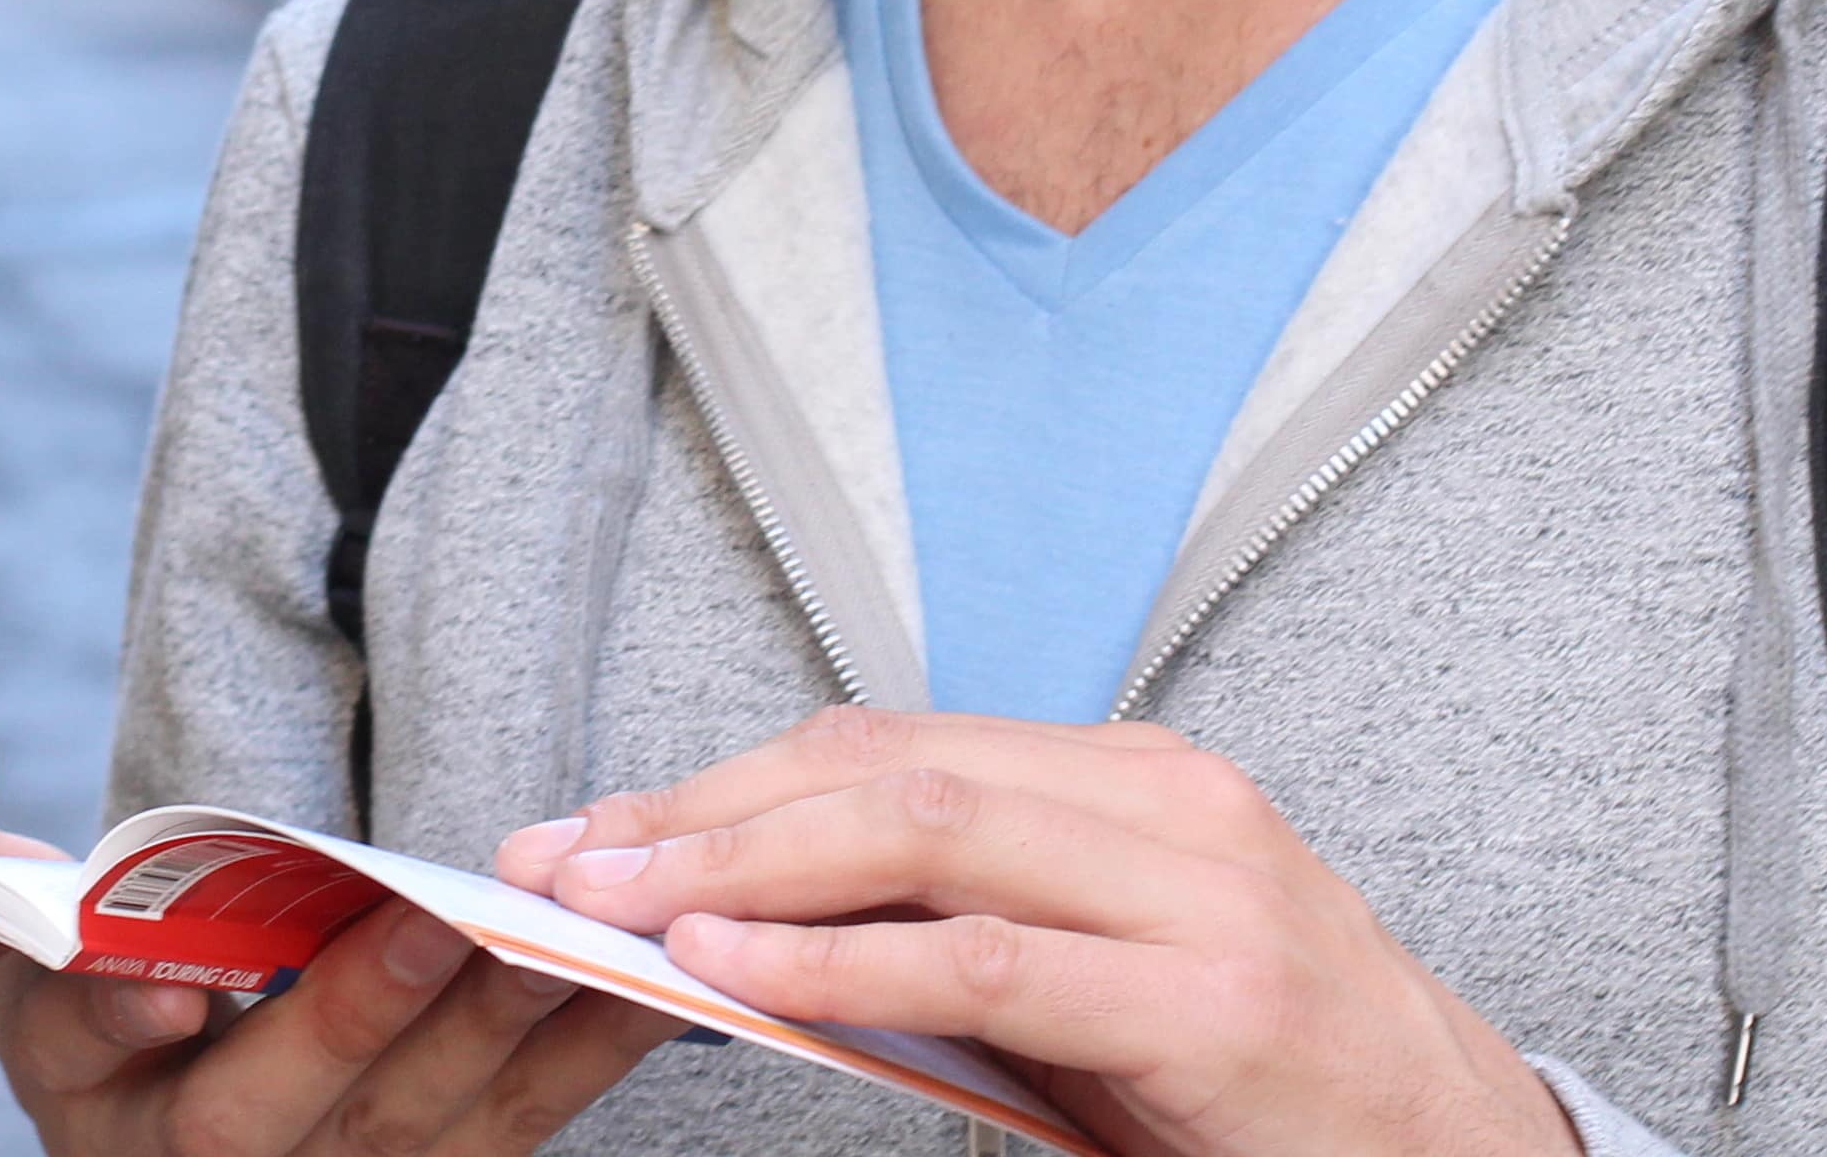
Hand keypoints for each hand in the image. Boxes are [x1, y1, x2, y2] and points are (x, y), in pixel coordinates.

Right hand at [0, 753, 672, 1154]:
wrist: (203, 1130)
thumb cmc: (113, 1004)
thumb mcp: (20, 953)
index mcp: (83, 1088)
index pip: (81, 1052)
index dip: (117, 1016)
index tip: (165, 985)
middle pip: (269, 1111)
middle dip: (351, 1017)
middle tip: (425, 918)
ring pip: (416, 1124)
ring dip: (491, 1030)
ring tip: (556, 936)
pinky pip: (517, 1127)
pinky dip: (580, 1055)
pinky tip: (639, 983)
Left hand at [489, 711, 1574, 1156]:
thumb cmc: (1260, 1082)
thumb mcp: (1092, 984)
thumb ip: (950, 935)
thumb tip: (743, 932)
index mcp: (1124, 778)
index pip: (880, 745)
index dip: (720, 782)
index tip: (594, 827)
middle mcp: (1160, 801)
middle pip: (879, 767)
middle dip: (700, 813)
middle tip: (567, 861)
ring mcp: (1195, 890)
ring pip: (921, 829)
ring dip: (743, 870)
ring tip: (622, 910)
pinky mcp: (1213, 999)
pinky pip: (987, 958)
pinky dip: (842, 961)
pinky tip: (744, 977)